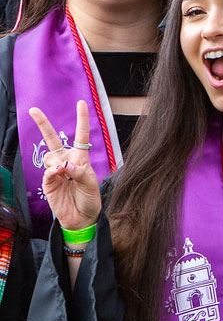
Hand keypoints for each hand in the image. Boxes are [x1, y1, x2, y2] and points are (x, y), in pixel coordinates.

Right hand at [30, 101, 101, 231]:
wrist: (82, 217)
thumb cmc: (90, 198)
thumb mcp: (91, 184)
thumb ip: (79, 172)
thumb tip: (64, 164)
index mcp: (81, 158)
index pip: (81, 135)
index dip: (81, 119)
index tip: (80, 103)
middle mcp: (66, 161)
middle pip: (52, 139)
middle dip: (43, 124)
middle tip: (33, 110)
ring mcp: (55, 171)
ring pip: (50, 156)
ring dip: (57, 162)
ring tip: (66, 174)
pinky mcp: (48, 182)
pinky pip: (47, 171)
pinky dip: (53, 171)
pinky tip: (59, 174)